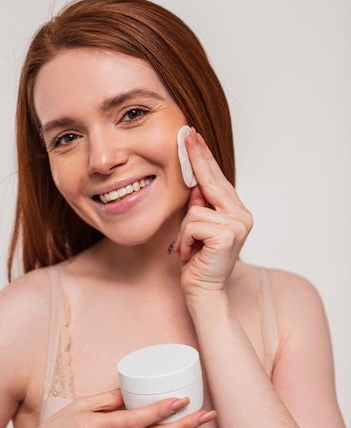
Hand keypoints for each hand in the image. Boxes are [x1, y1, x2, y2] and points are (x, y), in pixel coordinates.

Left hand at [173, 129, 252, 295]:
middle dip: (197, 159)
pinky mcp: (226, 234)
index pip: (217, 180)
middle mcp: (242, 215)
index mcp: (236, 213)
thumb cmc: (199, 263)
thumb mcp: (197, 229)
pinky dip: (186, 240)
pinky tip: (192, 254)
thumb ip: (199, 206)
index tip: (194, 137)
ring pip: (195, 209)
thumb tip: (194, 184)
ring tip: (191, 250)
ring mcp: (237, 224)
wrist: (204, 293)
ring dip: (185, 231)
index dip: (204, 159)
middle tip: (187, 134)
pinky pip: (193, 223)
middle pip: (212, 182)